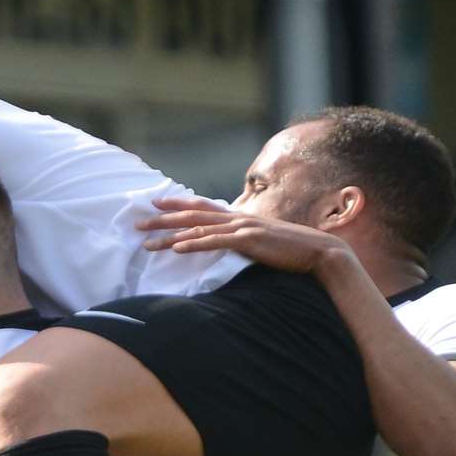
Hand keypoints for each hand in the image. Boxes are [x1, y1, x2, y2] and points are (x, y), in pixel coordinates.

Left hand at [138, 196, 351, 273]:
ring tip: (147, 241)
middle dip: (162, 219)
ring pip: (198, 228)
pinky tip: (177, 247)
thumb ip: (245, 240)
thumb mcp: (263, 242)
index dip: (177, 204)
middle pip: (192, 214)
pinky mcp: (248, 242)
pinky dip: (194, 243)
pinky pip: (215, 242)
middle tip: (137, 222)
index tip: (155, 204)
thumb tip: (232, 245)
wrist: (317, 252)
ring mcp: (242, 228)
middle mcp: (238, 218)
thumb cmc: (291, 251)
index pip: (202, 206)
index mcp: (240, 217)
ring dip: (170, 235)